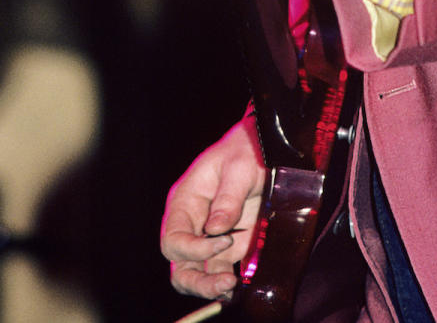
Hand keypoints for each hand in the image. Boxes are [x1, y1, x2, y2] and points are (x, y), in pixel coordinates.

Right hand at [161, 118, 265, 301]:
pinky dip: (224, 282)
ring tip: (231, 287)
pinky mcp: (227, 245)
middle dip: (197, 280)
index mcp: (184, 202)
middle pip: (179, 264)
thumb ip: (228, 198)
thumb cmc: (244, 151)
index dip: (194, 248)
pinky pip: (217, 271)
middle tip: (224, 282)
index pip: (174, 238)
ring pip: (195, 274)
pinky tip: (238, 285)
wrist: (262, 150)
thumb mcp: (238, 168)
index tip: (225, 240)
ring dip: (209, 286)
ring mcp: (207, 237)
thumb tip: (216, 230)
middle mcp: (190, 224)